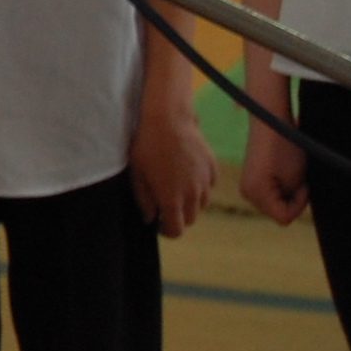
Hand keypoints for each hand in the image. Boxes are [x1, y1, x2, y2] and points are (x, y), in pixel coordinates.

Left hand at [128, 98, 213, 237]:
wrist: (167, 119)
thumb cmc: (146, 147)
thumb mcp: (137, 175)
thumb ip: (144, 201)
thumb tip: (150, 219)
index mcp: (172, 200)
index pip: (176, 231)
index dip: (167, 230)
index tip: (159, 224)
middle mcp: (193, 195)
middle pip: (190, 219)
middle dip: (178, 216)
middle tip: (165, 203)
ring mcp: (206, 181)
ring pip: (202, 203)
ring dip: (190, 201)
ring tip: (175, 185)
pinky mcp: (213, 168)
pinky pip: (209, 185)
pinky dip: (200, 184)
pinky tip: (187, 171)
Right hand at [239, 116, 309, 224]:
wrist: (272, 121)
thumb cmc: (287, 148)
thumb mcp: (295, 180)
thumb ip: (293, 202)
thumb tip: (290, 212)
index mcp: (255, 193)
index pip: (284, 218)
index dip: (299, 204)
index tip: (302, 184)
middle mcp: (246, 193)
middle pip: (278, 213)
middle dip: (292, 200)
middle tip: (296, 177)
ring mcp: (247, 186)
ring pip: (275, 206)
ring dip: (287, 193)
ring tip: (288, 173)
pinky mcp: (251, 180)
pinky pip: (271, 196)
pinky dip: (281, 188)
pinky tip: (281, 171)